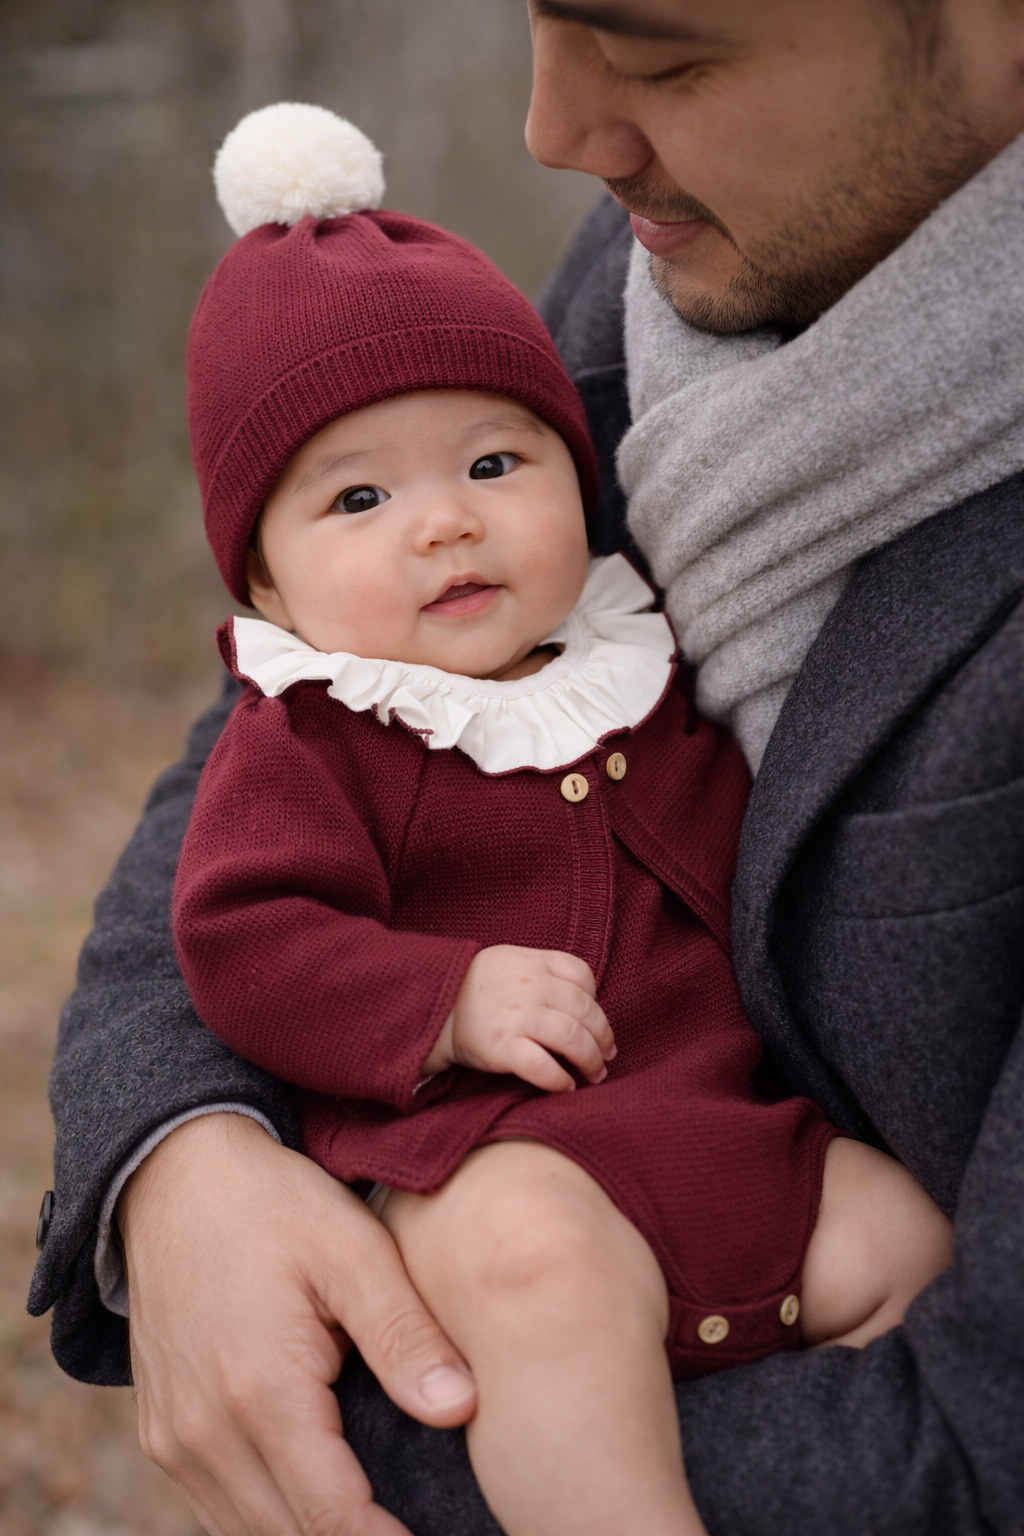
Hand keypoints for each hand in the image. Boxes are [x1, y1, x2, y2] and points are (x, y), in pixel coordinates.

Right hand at [118, 1112, 476, 1535]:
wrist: (173, 1175)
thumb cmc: (272, 1204)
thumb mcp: (352, 1248)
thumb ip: (405, 1333)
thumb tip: (460, 1408)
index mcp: (261, 1391)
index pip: (333, 1519)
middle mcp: (206, 1434)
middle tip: (423, 1524)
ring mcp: (175, 1440)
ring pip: (250, 1534)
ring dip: (315, 1531)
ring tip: (385, 1516)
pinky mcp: (163, 1434)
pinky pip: (222, 1508)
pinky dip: (274, 1515)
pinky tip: (325, 1491)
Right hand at [422, 944, 614, 1091]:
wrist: (432, 1007)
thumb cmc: (475, 987)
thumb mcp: (509, 962)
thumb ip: (543, 972)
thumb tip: (582, 1001)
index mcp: (534, 963)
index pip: (582, 975)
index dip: (596, 1001)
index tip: (595, 1022)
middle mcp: (531, 987)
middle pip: (585, 1010)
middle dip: (603, 1037)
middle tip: (606, 1055)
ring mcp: (517, 1017)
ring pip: (572, 1038)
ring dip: (591, 1060)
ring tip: (594, 1074)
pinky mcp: (502, 1047)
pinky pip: (542, 1066)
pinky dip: (560, 1079)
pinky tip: (566, 1086)